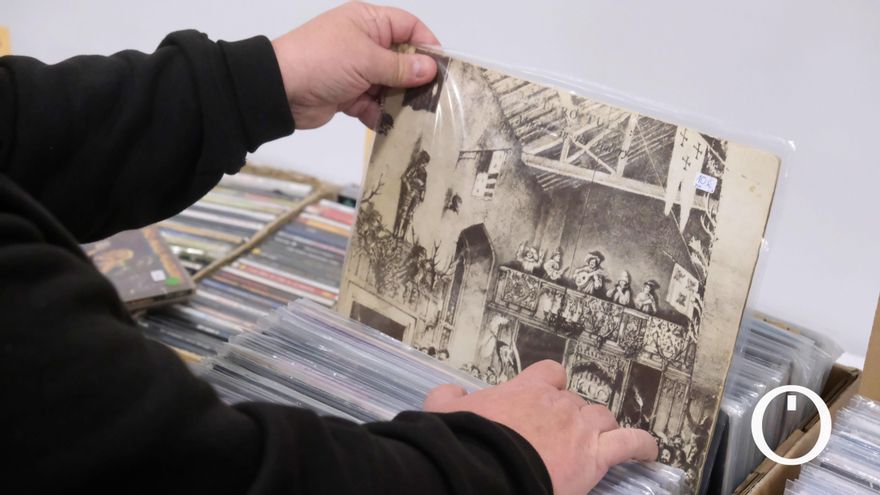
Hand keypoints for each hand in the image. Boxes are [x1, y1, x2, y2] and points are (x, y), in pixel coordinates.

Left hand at [271, 2, 439, 128]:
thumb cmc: (321, 60)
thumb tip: (429, 69)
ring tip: (418, 116)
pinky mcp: (349, 95)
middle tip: (436, 97)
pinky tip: (394, 126)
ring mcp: (357, 71)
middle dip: (416, 79)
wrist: (279, 91)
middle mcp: (365, 44)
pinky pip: (374, 105)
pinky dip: (382, 115)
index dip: (427, 45)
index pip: (408, 27)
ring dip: (401, 101)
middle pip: (402, 60)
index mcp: (368, 22)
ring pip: (390, 86)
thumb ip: (400, 67)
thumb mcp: (365, 59)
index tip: (442, 67)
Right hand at [424, 360, 657, 494]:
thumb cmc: (466, 442)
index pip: (550, 374)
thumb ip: (448, 397)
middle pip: (577, 400)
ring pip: (603, 417)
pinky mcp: (594, 456)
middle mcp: (556, 404)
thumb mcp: (444, 410)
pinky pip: (629, 443)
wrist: (486, 469)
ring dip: (602, 427)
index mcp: (525, 391)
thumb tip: (449, 393)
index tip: (546, 397)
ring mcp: (579, 429)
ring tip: (600, 440)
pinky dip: (642, 446)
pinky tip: (650, 451)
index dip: (551, 385)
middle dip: (572, 414)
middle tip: (561, 435)